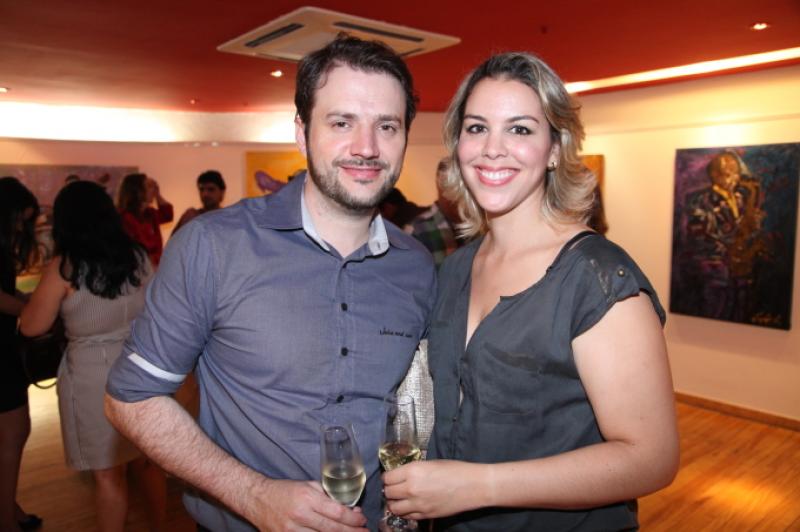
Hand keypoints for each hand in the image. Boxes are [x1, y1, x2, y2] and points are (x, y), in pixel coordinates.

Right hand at [246, 478, 368, 531]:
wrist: (257, 499)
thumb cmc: (285, 490)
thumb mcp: (309, 486)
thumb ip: (329, 496)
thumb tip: (350, 509)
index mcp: (308, 498)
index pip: (337, 512)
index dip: (353, 519)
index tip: (362, 521)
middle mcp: (300, 515)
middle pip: (332, 529)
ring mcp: (291, 530)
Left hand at [383, 460, 485, 519]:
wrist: (473, 486)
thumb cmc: (455, 470)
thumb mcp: (430, 463)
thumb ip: (413, 470)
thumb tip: (401, 475)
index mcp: (412, 471)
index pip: (387, 478)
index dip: (388, 477)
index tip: (391, 477)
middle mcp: (411, 488)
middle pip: (388, 493)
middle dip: (389, 490)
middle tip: (395, 487)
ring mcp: (418, 504)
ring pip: (393, 507)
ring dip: (394, 502)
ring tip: (399, 498)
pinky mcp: (425, 515)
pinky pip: (406, 516)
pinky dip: (404, 511)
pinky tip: (409, 506)